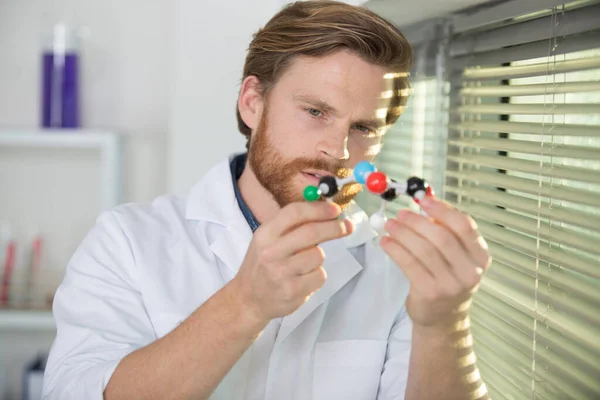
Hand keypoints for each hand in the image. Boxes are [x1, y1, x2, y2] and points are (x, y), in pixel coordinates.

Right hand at [232, 201, 352, 322]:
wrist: (249, 299)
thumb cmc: (264, 264)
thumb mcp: (268, 240)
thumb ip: (291, 226)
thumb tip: (325, 210)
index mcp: (265, 234)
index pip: (294, 213)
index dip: (318, 209)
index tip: (335, 210)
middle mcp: (271, 252)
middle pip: (311, 232)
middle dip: (334, 227)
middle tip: (347, 226)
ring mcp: (281, 273)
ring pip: (318, 255)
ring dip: (318, 258)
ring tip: (304, 265)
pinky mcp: (292, 291)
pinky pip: (320, 276)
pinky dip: (317, 276)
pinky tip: (303, 279)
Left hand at [380, 197, 490, 327]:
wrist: (444, 316)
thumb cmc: (447, 277)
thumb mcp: (455, 255)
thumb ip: (445, 230)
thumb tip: (424, 201)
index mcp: (480, 256)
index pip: (464, 226)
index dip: (443, 210)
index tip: (423, 200)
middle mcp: (470, 271)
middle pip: (441, 237)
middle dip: (417, 221)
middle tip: (401, 213)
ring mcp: (451, 284)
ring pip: (423, 250)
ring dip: (403, 233)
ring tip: (390, 225)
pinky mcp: (431, 293)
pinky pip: (409, 264)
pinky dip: (395, 249)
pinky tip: (386, 242)